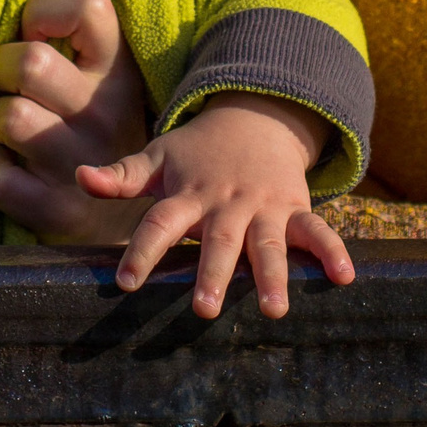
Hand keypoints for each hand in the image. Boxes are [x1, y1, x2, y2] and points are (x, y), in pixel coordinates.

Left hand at [0, 0, 154, 243]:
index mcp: (120, 73)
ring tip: (12, 131)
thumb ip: (76, 44)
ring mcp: (81, 164)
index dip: (44, 13)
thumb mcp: (107, 84)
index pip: (88, 7)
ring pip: (8, 116)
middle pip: (30, 62)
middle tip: (8, 85)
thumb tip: (10, 13)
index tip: (36, 35)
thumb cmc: (97, 134)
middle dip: (0, 68)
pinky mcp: (56, 210)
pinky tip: (10, 168)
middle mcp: (104, 114)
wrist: (128, 226)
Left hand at [77, 91, 354, 319]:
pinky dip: (332, 252)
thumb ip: (121, 175)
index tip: (125, 281)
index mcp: (188, 195)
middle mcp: (226, 204)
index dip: (142, 251)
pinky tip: (346, 277)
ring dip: (272, 274)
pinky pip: (317, 230)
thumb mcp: (158, 157)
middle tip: (204, 309)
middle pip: (218, 240)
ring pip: (268, 243)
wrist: (254, 117)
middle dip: (213, 273)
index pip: (160, 223)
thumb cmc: (196, 152)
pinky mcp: (295, 208)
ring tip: (275, 309)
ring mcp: (263, 207)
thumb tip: (80, 177)